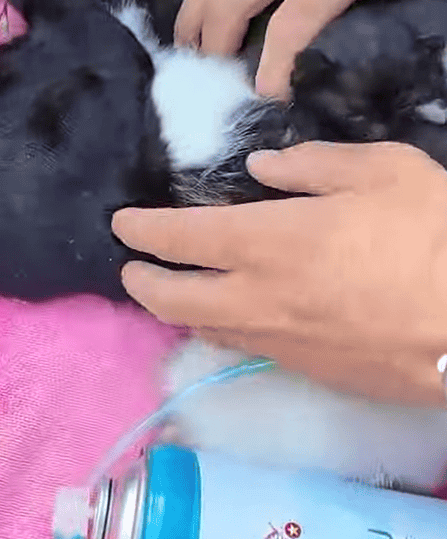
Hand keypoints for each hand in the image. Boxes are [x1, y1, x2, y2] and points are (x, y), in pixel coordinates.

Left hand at [112, 143, 446, 406]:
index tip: (122, 223)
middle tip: (131, 267)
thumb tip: (261, 166)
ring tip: (172, 292)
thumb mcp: (382, 171)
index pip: (180, 238)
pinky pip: (248, 349)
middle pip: (172, 300)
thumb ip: (313, 166)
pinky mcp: (311, 372)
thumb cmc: (435, 235)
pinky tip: (234, 317)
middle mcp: (259, 299)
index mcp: (269, 241)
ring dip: (177, 310)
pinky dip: (224, 330)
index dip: (142, 230)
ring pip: (206, 330)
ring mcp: (282, 343)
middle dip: (141, 282)